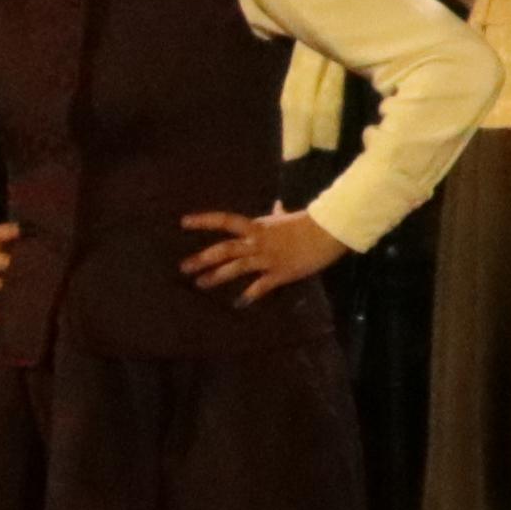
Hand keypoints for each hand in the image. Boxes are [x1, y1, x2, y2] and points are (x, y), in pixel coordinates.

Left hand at [182, 206, 347, 301]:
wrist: (327, 232)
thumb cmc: (308, 223)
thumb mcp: (288, 218)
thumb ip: (278, 214)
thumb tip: (277, 205)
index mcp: (257, 226)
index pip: (225, 220)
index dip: (203, 221)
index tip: (183, 222)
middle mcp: (257, 242)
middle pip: (224, 249)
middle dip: (202, 258)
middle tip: (184, 267)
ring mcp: (266, 259)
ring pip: (236, 267)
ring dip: (216, 276)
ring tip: (200, 284)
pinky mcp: (279, 274)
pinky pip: (260, 287)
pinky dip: (249, 296)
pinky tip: (239, 304)